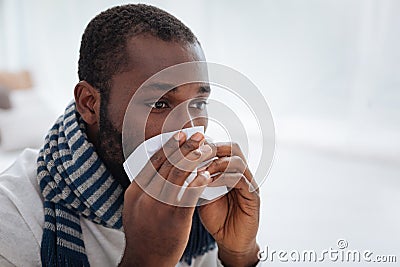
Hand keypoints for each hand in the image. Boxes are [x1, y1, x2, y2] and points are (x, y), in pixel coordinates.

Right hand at [119, 132, 214, 266]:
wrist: (145, 259)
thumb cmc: (143, 232)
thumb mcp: (135, 207)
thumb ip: (144, 188)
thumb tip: (155, 169)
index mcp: (136, 191)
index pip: (153, 162)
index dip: (168, 146)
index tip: (180, 135)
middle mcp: (146, 196)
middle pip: (167, 164)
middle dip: (185, 146)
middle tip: (198, 135)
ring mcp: (159, 206)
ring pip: (178, 175)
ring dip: (194, 159)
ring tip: (206, 149)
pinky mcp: (175, 218)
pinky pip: (188, 195)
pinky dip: (198, 182)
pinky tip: (206, 174)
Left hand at [198, 142, 259, 266]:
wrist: (229, 242)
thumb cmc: (215, 217)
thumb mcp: (201, 194)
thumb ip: (196, 178)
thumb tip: (180, 162)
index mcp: (229, 170)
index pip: (221, 147)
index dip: (205, 144)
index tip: (188, 148)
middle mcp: (242, 173)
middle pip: (232, 148)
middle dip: (212, 148)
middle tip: (195, 155)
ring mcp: (249, 183)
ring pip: (237, 161)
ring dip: (216, 164)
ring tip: (200, 172)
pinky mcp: (253, 196)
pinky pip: (241, 180)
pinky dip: (223, 178)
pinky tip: (208, 183)